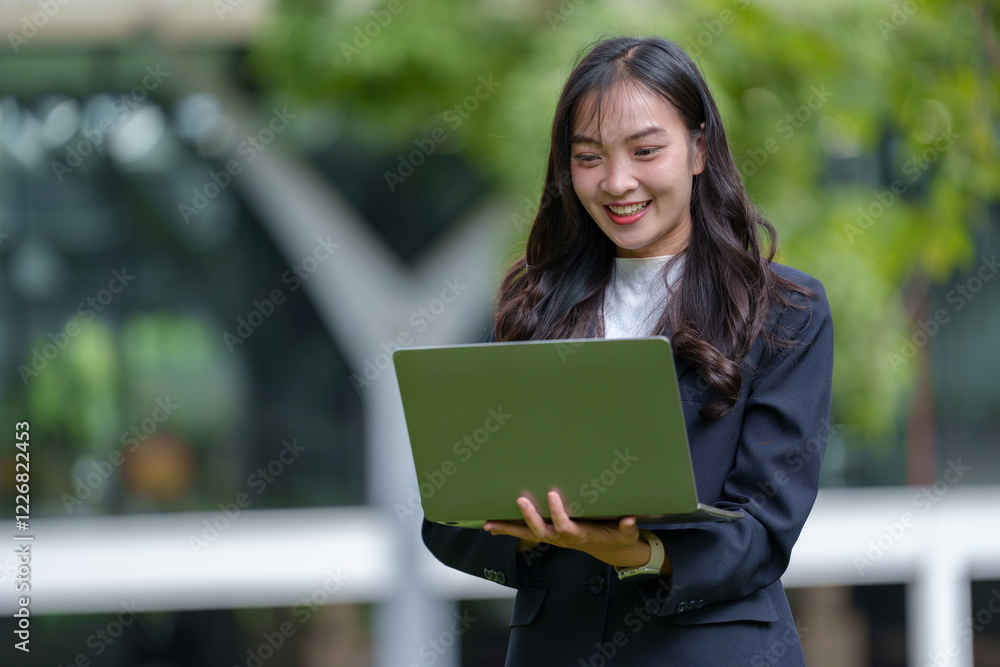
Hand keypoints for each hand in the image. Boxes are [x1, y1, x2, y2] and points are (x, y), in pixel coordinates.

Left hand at [483, 490, 651, 568]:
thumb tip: (629, 520)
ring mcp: (553, 538)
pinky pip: (525, 534)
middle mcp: (563, 538)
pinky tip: (491, 526)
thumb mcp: (627, 535)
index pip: (565, 526)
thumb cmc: (618, 538)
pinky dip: (508, 530)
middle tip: (520, 499)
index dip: (558, 513)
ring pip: (528, 534)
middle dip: (529, 517)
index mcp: (581, 535)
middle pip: (541, 531)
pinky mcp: (549, 535)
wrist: (611, 552)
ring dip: (509, 528)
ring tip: (489, 523)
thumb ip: (627, 529)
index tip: (553, 494)